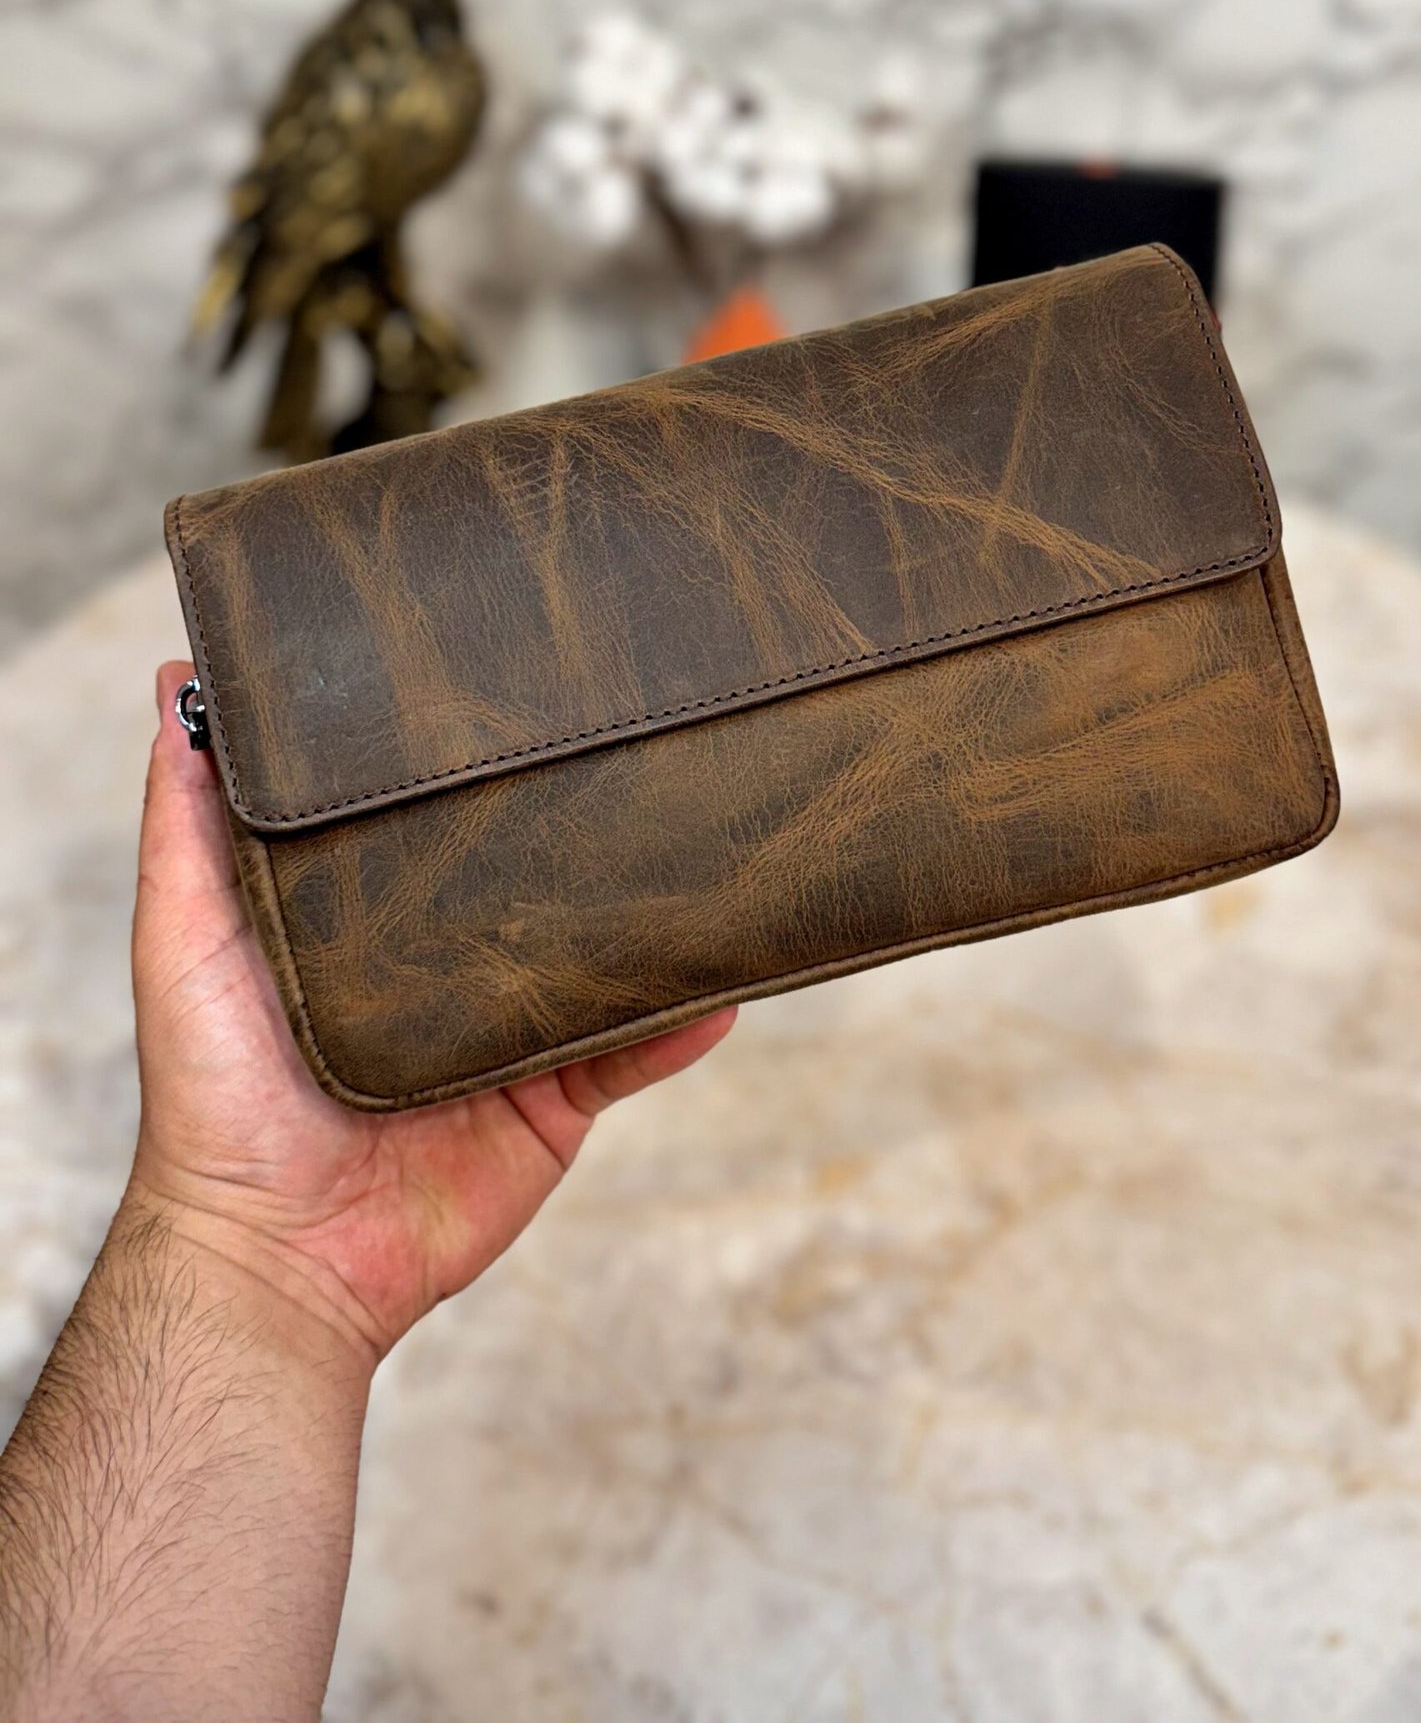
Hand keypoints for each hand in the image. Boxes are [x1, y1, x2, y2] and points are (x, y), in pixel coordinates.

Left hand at [130, 659, 736, 1370]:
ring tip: (710, 840)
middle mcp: (447, 968)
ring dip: (653, 916)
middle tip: (634, 745)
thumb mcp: (184, 939)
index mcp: (368, 922)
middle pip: (532, 884)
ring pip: (598, 959)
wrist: (275, 1256)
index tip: (505, 687)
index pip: (429, 822)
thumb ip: (186, 826)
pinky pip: (634, 1053)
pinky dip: (683, 1020)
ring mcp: (509, 1036)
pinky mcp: (554, 1104)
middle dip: (580, 828)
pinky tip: (728, 978)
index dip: (464, 767)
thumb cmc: (212, 1097)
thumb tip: (172, 685)